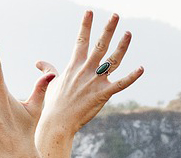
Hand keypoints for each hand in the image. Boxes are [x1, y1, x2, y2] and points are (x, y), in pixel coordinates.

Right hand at [35, 11, 143, 141]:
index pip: (81, 40)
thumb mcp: (50, 82)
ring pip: (112, 60)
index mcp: (74, 65)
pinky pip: (121, 84)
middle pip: (100, 45)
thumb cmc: (54, 103)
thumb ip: (48, 70)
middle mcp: (86, 70)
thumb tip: (39, 63)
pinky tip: (141, 68)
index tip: (90, 12)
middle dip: (108, 29)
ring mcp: (96, 81)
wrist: (58, 121)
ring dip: (122, 46)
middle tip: (116, 15)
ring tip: (128, 33)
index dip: (85, 25)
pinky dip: (132, 76)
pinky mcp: (103, 94)